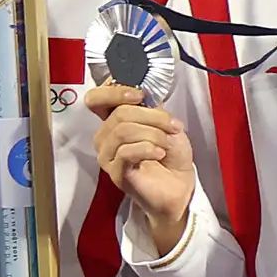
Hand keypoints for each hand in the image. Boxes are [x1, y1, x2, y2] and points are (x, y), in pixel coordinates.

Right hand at [85, 81, 194, 255]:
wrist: (179, 185)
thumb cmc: (171, 155)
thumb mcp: (164, 122)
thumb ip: (149, 106)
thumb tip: (143, 91)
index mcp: (115, 120)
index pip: (96, 99)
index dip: (114, 91)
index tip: (140, 95)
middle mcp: (106, 137)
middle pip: (118, 113)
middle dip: (152, 116)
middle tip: (171, 125)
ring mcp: (108, 156)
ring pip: (123, 131)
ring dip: (152, 133)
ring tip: (166, 142)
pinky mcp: (116, 173)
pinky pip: (126, 152)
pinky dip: (148, 149)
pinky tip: (159, 153)